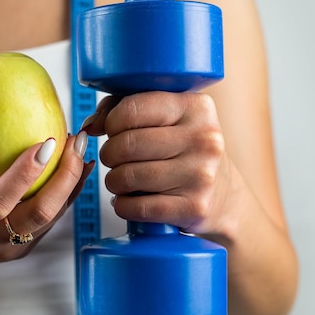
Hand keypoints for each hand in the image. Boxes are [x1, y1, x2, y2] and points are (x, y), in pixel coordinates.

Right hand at [0, 68, 92, 272]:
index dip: (24, 174)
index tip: (46, 141)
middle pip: (38, 214)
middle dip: (65, 177)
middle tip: (76, 140)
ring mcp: (8, 249)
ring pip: (52, 219)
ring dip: (73, 182)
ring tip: (83, 147)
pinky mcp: (22, 250)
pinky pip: (52, 221)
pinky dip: (68, 193)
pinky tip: (80, 166)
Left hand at [81, 92, 231, 235]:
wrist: (224, 197)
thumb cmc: (183, 151)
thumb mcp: (166, 118)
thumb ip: (123, 107)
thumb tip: (90, 125)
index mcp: (196, 107)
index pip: (132, 109)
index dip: (111, 122)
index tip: (113, 131)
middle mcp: (204, 139)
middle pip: (126, 145)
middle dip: (109, 154)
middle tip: (115, 159)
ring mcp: (201, 175)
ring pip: (127, 176)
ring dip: (114, 181)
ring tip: (122, 180)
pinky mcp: (194, 207)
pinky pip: (137, 207)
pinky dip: (123, 205)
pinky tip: (129, 200)